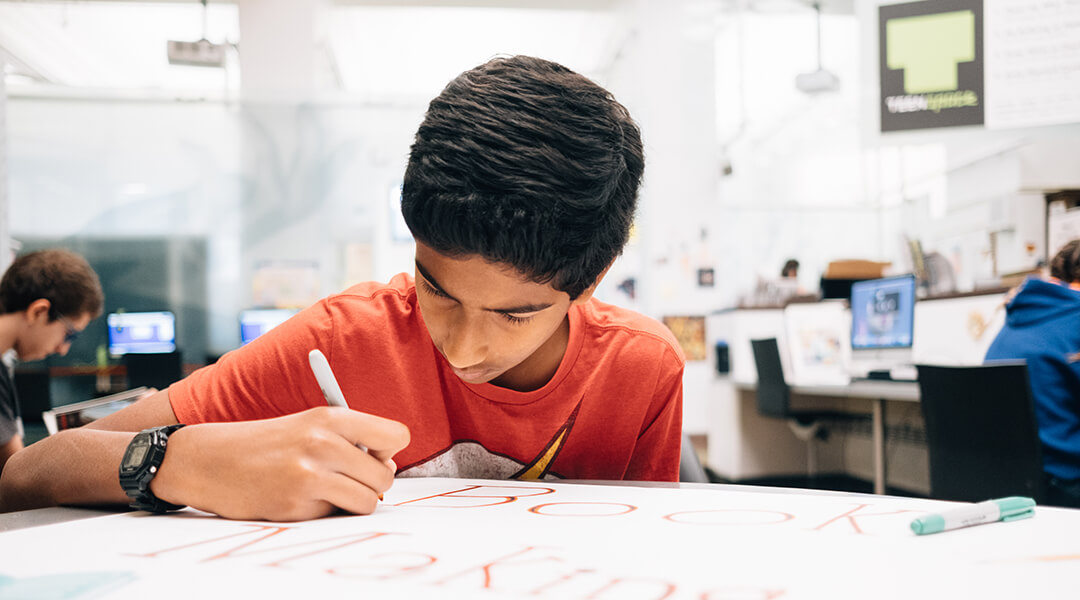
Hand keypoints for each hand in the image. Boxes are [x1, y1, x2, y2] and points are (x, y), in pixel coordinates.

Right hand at [151, 406, 409, 520]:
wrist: (210, 460)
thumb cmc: (267, 443)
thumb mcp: (310, 425)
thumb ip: (352, 440)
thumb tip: (389, 468)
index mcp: (331, 417)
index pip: (396, 435)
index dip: (389, 450)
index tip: (372, 454)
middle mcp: (323, 443)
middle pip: (385, 476)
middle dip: (373, 483)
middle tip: (348, 478)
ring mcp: (309, 476)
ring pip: (368, 501)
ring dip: (354, 501)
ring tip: (329, 490)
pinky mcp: (295, 505)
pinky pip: (334, 515)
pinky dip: (323, 511)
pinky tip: (299, 497)